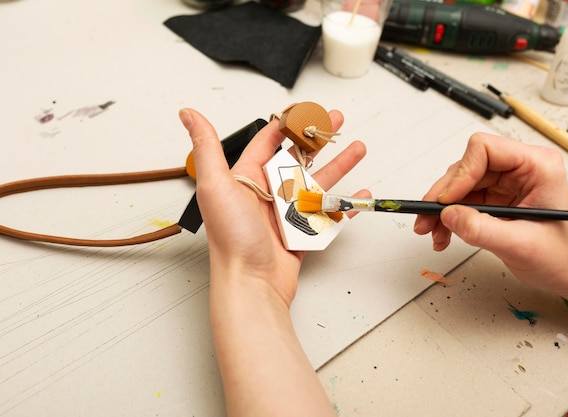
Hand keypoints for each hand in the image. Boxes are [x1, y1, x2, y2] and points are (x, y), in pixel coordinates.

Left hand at [179, 107, 365, 306]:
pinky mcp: (302, 233)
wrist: (251, 283)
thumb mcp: (215, 185)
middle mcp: (267, 194)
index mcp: (247, 178)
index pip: (270, 142)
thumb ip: (206, 147)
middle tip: (337, 120)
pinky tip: (359, 193)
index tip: (306, 109)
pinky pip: (328, 214)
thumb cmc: (231, 239)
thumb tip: (188, 115)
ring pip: (319, 182)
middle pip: (299, 157)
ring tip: (358, 149)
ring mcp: (286, 213)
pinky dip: (345, 204)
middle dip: (319, 138)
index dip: (288, 123)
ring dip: (339, 164)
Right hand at [413, 132, 567, 293]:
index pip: (485, 149)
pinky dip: (449, 217)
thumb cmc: (563, 257)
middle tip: (426, 219)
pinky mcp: (496, 198)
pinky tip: (444, 234)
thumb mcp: (520, 245)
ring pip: (460, 184)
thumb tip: (447, 215)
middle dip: (443, 196)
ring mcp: (506, 183)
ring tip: (433, 233)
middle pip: (466, 167)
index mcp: (537, 166)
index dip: (461, 173)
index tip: (446, 201)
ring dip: (442, 209)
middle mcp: (520, 168)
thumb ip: (481, 229)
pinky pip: (463, 200)